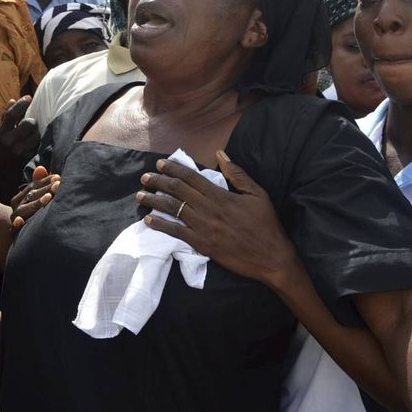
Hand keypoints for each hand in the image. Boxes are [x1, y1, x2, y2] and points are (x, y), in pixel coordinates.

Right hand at [0, 97, 40, 199]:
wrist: (5, 177)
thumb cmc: (4, 152)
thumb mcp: (1, 136)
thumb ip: (6, 119)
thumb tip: (12, 100)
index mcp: (0, 134)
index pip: (10, 114)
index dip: (20, 104)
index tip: (29, 97)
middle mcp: (8, 142)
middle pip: (29, 123)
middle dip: (32, 123)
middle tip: (30, 127)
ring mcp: (19, 151)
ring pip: (36, 134)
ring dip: (36, 134)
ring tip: (30, 139)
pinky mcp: (28, 159)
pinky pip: (39, 145)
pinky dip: (38, 144)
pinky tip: (33, 147)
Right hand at [10, 166, 59, 232]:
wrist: (21, 235)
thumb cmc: (35, 214)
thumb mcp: (37, 198)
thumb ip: (40, 183)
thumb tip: (41, 168)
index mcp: (21, 197)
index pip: (33, 186)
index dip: (46, 181)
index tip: (58, 178)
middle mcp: (16, 206)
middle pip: (31, 195)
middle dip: (45, 189)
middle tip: (58, 185)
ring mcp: (15, 218)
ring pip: (24, 210)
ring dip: (37, 203)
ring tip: (48, 197)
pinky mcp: (14, 232)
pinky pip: (13, 229)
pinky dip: (16, 225)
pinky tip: (20, 221)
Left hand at [136, 150, 299, 287]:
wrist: (271, 257)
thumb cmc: (266, 224)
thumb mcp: (257, 194)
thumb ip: (237, 173)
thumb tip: (220, 154)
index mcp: (221, 195)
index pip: (191, 177)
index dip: (173, 169)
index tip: (160, 164)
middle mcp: (208, 209)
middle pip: (177, 191)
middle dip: (158, 182)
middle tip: (145, 177)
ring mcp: (203, 228)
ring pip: (173, 210)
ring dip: (154, 201)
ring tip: (140, 195)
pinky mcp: (202, 245)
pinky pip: (176, 233)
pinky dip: (160, 225)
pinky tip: (149, 220)